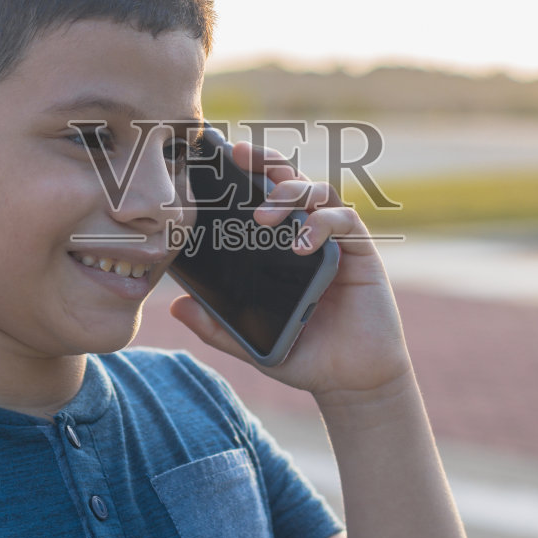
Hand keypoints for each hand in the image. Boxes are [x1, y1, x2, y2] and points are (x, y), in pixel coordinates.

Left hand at [167, 140, 413, 403]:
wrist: (352, 380)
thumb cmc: (306, 355)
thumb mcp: (253, 342)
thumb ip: (218, 327)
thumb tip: (176, 306)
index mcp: (281, 248)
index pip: (262, 197)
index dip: (245, 172)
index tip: (218, 157)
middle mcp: (309, 234)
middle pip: (289, 179)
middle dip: (266, 161)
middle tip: (240, 157)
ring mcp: (335, 240)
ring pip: (316, 190)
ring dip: (289, 193)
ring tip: (264, 217)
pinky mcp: (360, 252)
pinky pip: (344, 220)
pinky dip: (322, 223)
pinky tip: (302, 243)